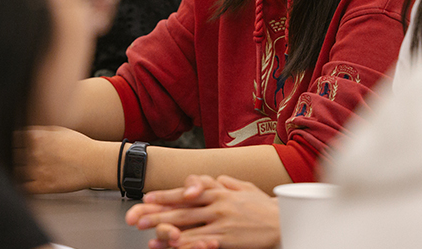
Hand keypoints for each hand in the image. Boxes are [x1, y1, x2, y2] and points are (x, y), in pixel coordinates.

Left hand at [16, 126, 111, 192]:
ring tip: (21, 169)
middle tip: (18, 157)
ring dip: (15, 169)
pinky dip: (19, 185)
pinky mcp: (42, 186)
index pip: (13, 138)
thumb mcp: (58, 130)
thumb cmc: (80, 146)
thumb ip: (38, 131)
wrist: (95, 163)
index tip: (14, 145)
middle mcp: (34, 153)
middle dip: (13, 155)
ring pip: (14, 170)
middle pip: (11, 154)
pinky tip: (23, 181)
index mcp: (36, 137)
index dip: (13, 142)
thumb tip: (23, 132)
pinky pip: (22, 187)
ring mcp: (36, 171)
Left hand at [125, 175, 279, 248]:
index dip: (165, 196)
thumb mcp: (244, 187)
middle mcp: (217, 204)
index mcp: (218, 191)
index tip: (147, 199)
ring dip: (166, 232)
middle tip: (136, 218)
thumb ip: (226, 183)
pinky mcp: (227, 239)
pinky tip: (176, 247)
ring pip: (188, 227)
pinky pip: (203, 242)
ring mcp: (221, 222)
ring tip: (149, 237)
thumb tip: (214, 179)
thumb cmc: (264, 206)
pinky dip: (188, 245)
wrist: (284, 221)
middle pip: (181, 210)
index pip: (186, 193)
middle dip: (156, 215)